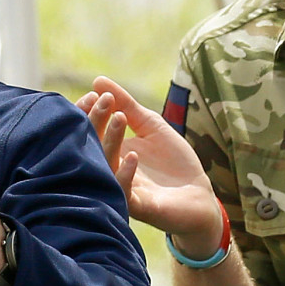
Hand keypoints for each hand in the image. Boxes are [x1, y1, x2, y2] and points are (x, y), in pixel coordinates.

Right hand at [75, 77, 222, 254]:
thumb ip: (127, 104)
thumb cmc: (173, 162)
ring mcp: (120, 188)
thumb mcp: (150, 126)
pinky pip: (123, 191)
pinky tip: (132, 156)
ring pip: (105, 165)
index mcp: (109, 150)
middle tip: (103, 101)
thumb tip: (98, 80)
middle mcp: (109, 169)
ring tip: (119, 117)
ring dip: (110, 140)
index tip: (95, 94)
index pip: (87, 130)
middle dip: (94, 121)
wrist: (198, 195)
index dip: (87, 112)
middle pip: (90, 145)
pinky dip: (125, 174)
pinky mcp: (136, 206)